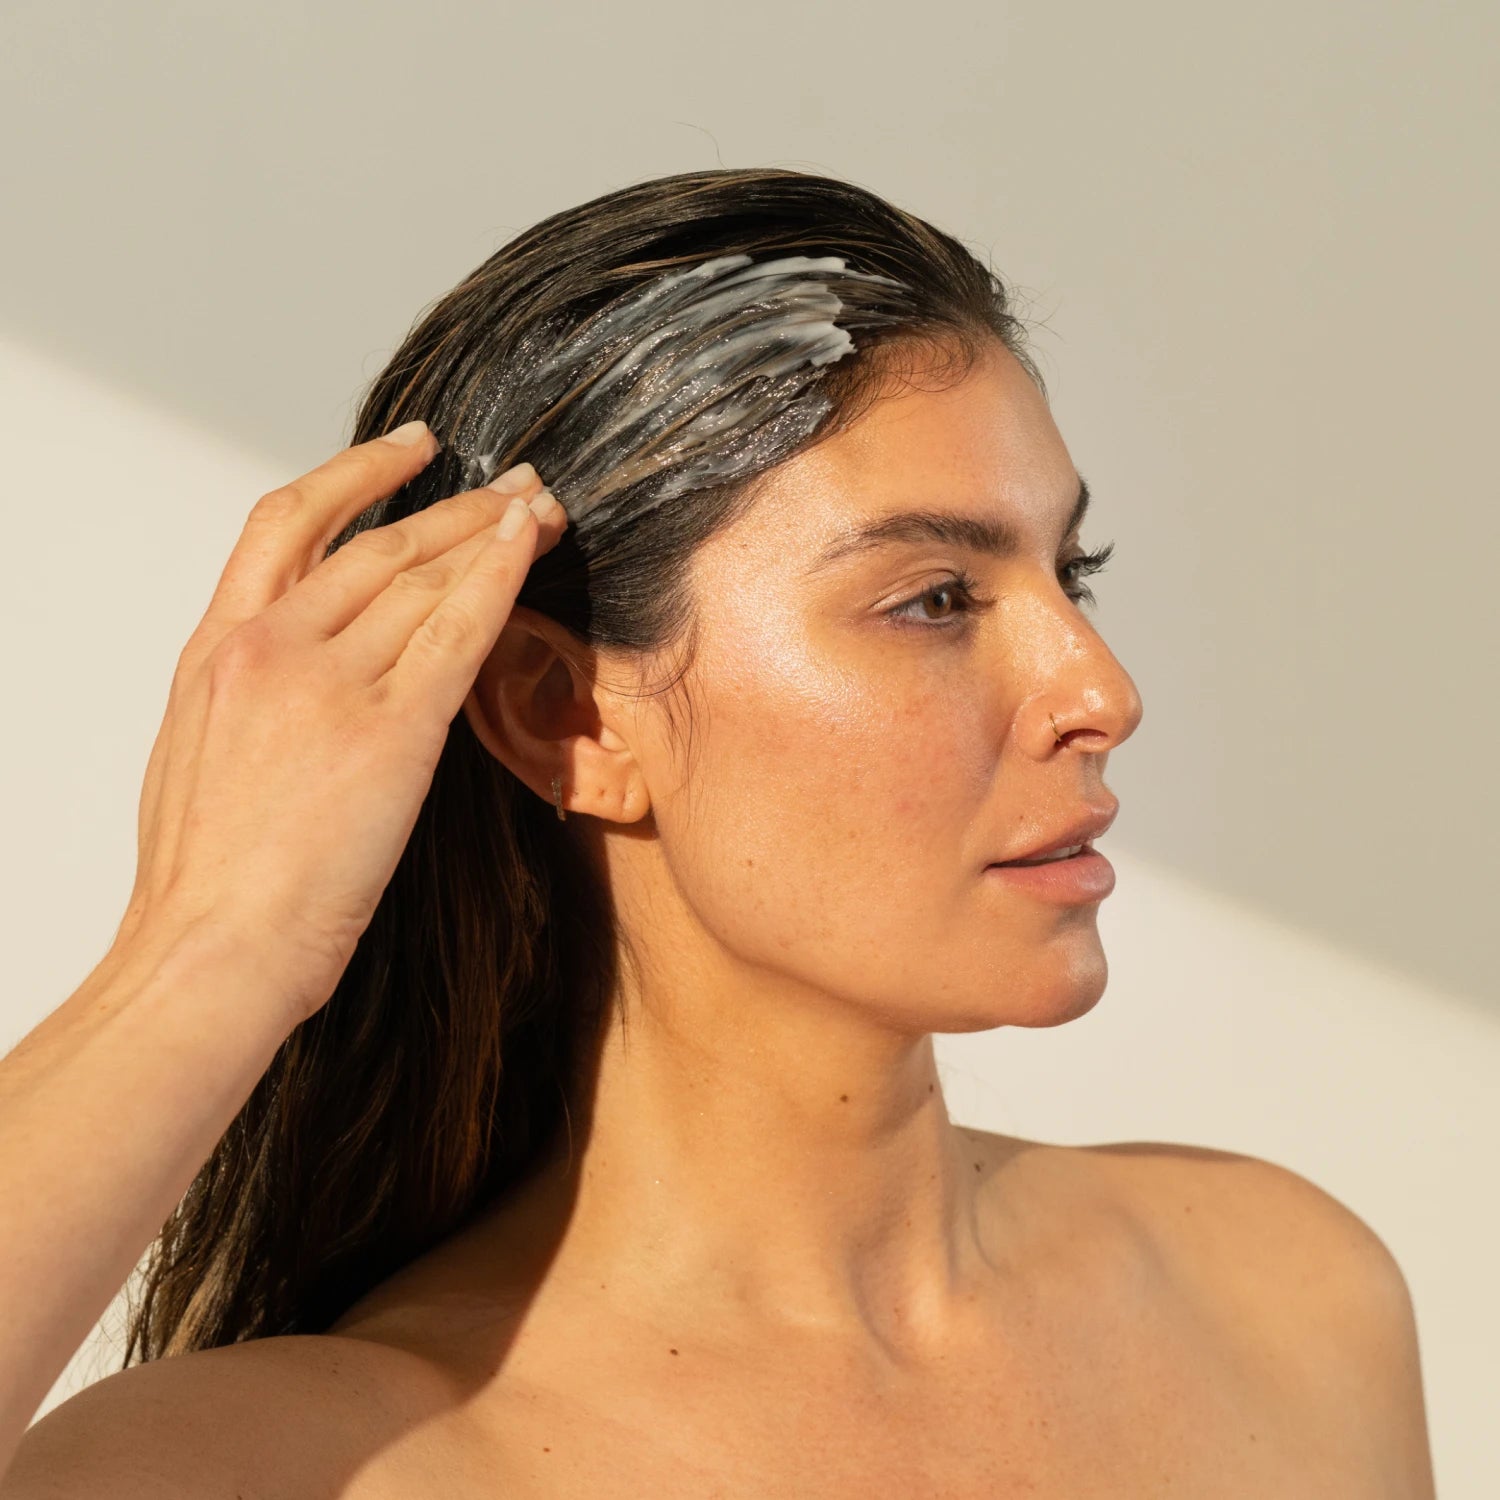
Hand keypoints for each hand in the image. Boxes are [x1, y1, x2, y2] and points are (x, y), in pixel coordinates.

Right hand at [110, 422, 564, 1023]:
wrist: (210, 950)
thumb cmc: (203, 879)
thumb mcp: (196, 754)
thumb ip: (247, 693)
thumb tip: (292, 670)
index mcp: (215, 648)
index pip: (289, 524)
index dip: (358, 474)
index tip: (411, 451)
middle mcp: (270, 646)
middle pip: (377, 543)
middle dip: (455, 504)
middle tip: (514, 481)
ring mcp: (330, 683)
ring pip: (424, 577)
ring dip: (492, 532)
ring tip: (542, 507)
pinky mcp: (391, 731)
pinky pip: (458, 630)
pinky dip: (499, 576)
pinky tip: (532, 543)